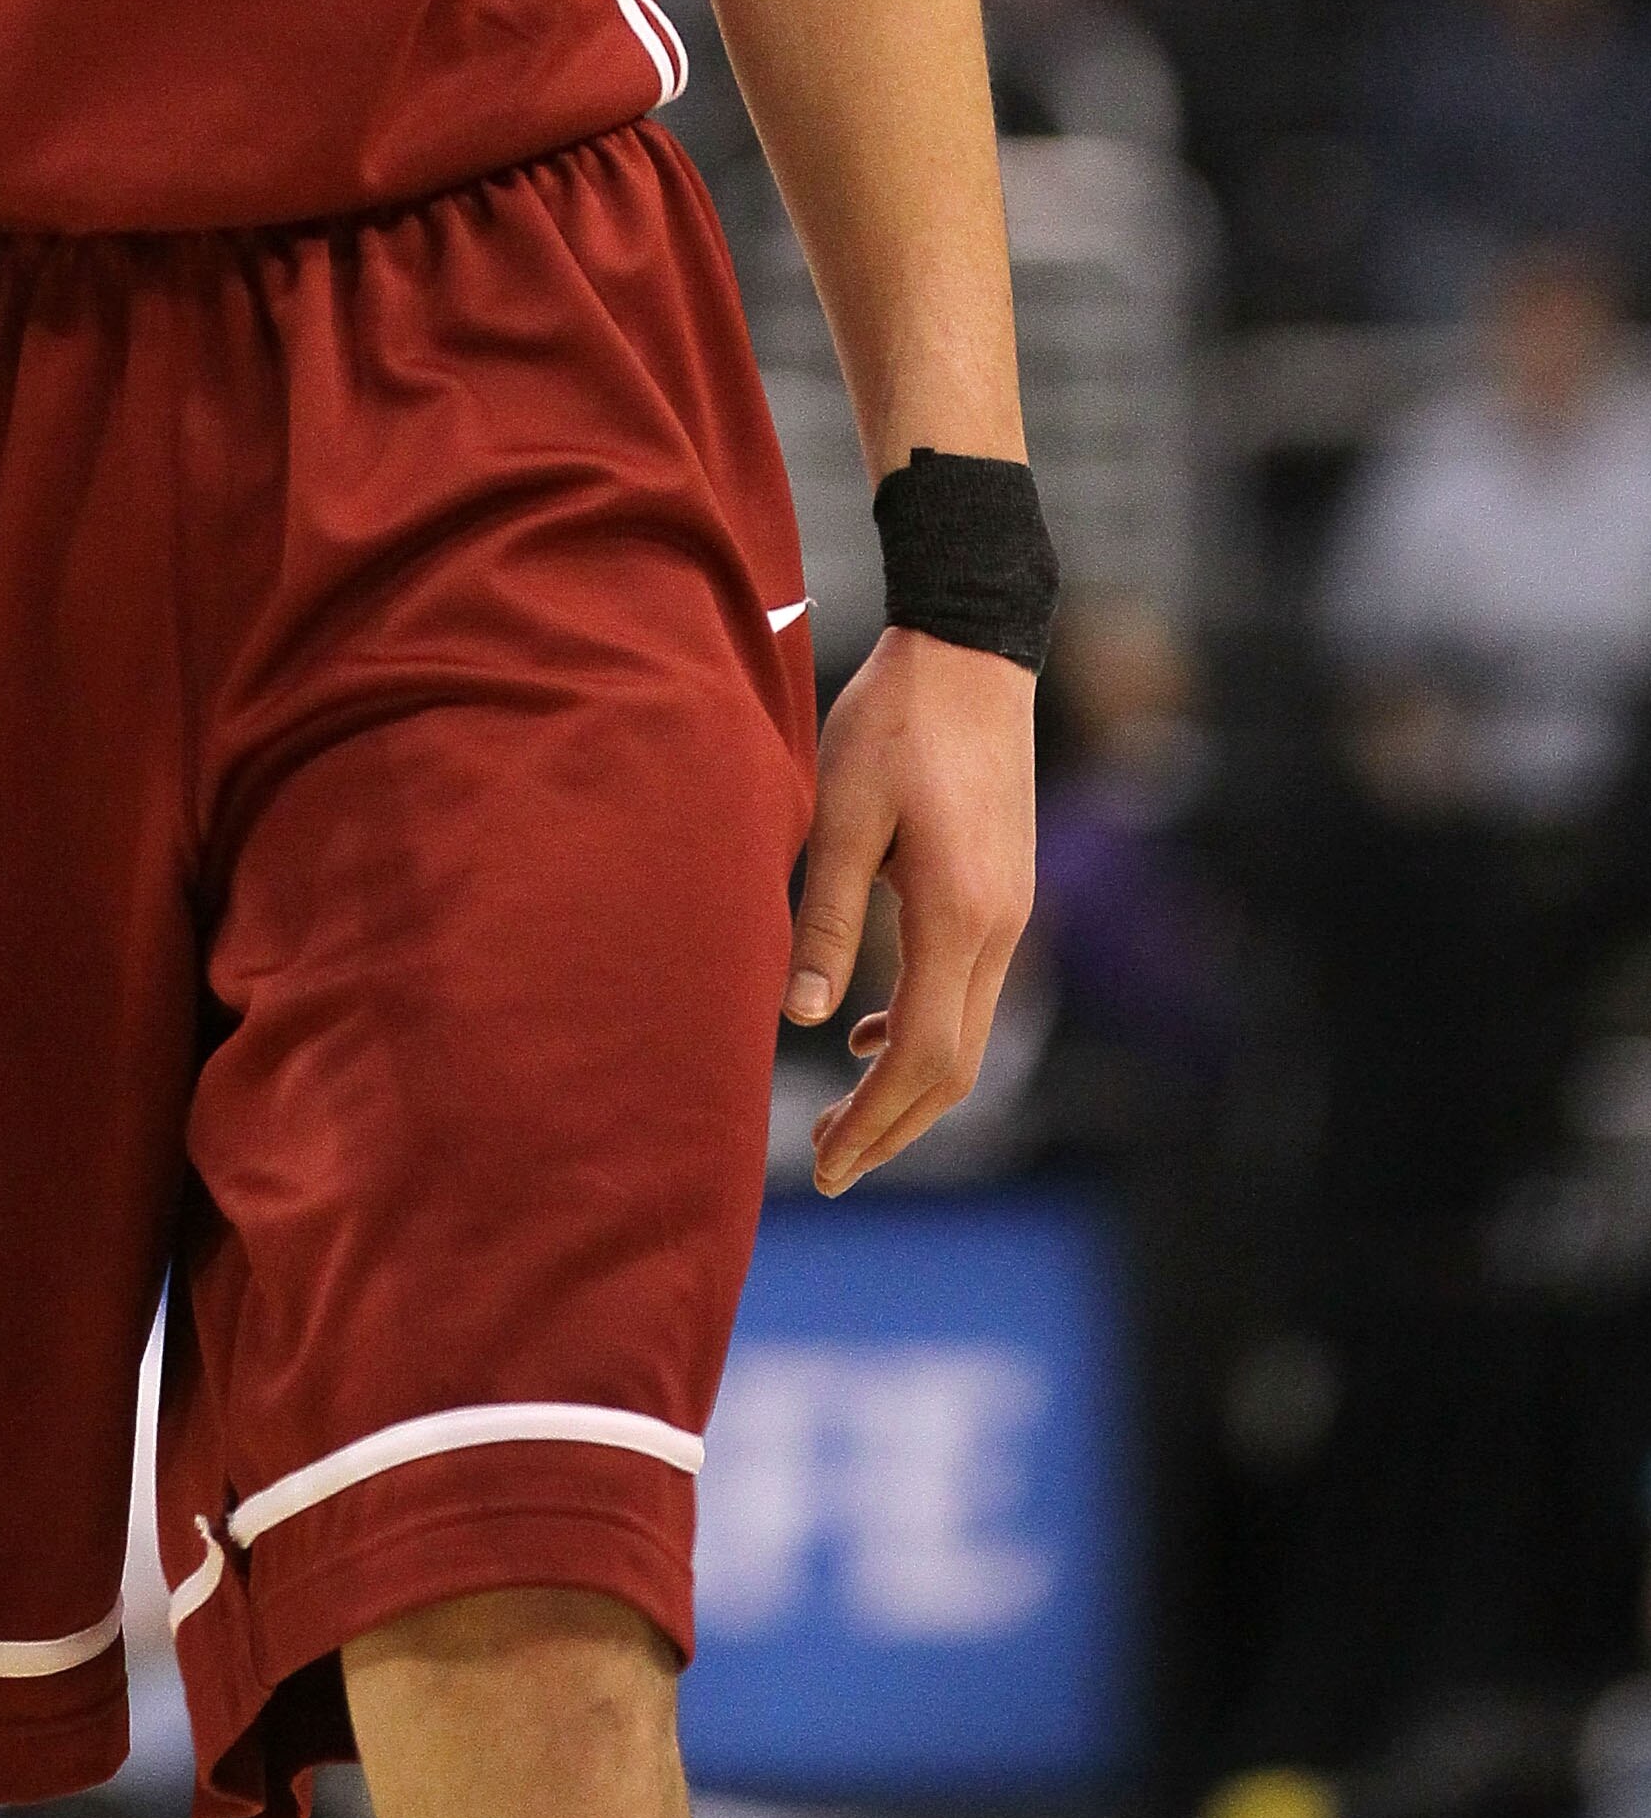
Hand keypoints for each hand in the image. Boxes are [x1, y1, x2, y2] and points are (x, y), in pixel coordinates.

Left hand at [784, 627, 1034, 1195]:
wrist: (971, 650)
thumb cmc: (894, 719)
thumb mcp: (844, 813)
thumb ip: (828, 919)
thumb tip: (805, 1021)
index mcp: (959, 915)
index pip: (924, 1056)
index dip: (876, 1121)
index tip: (825, 1161)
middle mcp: (1002, 929)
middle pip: (956, 1069)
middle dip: (892, 1127)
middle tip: (827, 1168)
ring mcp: (1013, 912)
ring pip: (967, 1036)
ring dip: (908, 1086)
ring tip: (838, 1117)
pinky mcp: (1006, 893)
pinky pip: (971, 992)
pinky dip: (925, 1032)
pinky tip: (872, 1031)